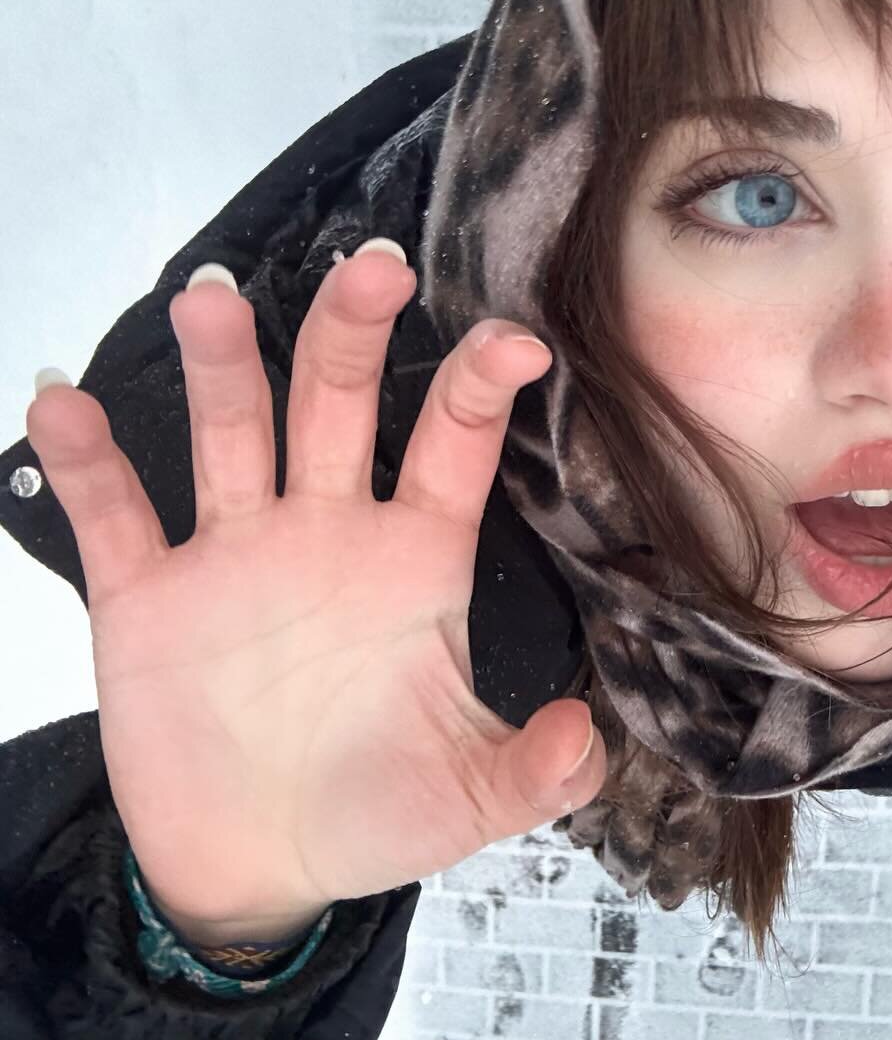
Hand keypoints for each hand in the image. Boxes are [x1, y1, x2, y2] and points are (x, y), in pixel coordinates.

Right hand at [24, 241, 604, 928]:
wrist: (257, 864)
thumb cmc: (374, 814)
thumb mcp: (468, 800)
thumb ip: (535, 771)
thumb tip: (588, 740)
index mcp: (414, 560)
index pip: (451, 448)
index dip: (480, 389)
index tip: (518, 342)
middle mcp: (327, 532)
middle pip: (338, 405)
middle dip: (351, 335)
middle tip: (374, 267)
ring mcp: (235, 554)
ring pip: (230, 433)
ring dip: (222, 367)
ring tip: (214, 301)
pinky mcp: (147, 597)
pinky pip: (115, 513)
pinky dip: (89, 460)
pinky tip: (63, 402)